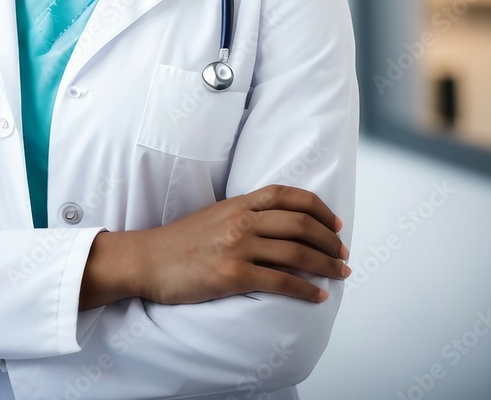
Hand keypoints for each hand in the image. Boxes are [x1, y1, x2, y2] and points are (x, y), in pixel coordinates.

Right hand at [137, 183, 350, 305]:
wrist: (147, 260)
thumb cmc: (179, 242)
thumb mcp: (214, 215)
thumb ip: (243, 215)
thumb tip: (276, 227)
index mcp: (238, 203)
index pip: (287, 195)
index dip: (318, 207)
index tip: (335, 223)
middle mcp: (241, 220)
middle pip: (300, 223)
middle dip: (329, 240)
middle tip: (343, 253)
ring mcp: (237, 247)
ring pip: (296, 252)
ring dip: (325, 265)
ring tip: (340, 274)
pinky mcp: (232, 276)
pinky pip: (280, 282)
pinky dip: (305, 290)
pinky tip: (318, 296)